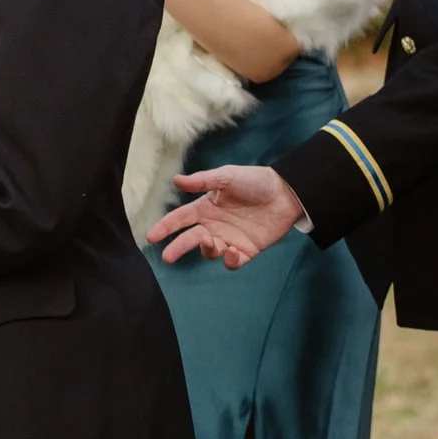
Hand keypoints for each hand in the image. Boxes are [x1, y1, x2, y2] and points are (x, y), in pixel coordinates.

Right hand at [147, 163, 307, 266]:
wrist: (286, 193)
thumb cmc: (255, 181)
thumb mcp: (227, 176)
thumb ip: (202, 181)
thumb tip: (175, 181)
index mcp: (206, 207)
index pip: (180, 219)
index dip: (165, 227)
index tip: (151, 237)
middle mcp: (214, 225)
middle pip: (190, 239)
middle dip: (177, 248)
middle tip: (168, 257)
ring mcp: (229, 238)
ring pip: (209, 251)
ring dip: (207, 250)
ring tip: (213, 243)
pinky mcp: (246, 250)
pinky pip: (232, 261)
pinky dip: (229, 260)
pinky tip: (233, 251)